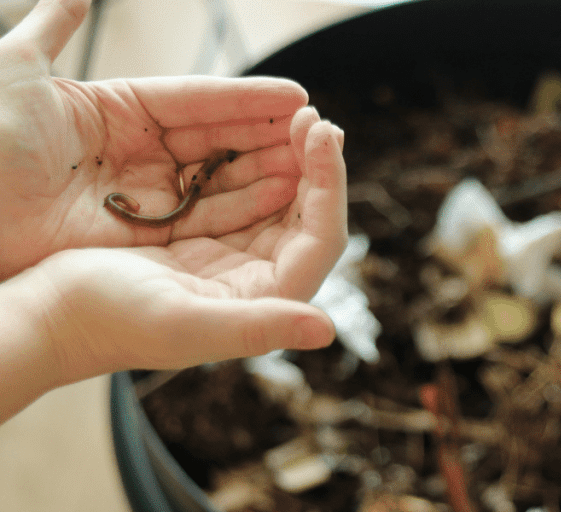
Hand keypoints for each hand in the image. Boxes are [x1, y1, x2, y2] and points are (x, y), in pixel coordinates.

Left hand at [0, 0, 310, 277]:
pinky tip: (282, 197)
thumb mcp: (11, 68)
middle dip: (268, 135)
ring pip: (218, 179)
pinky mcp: (140, 236)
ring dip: (266, 170)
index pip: (195, 100)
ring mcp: (140, 195)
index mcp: (111, 108)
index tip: (297, 96)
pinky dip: (243, 208)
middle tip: (319, 130)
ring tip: (313, 161)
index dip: (246, 98)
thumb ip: (50, 25)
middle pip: (216, 140)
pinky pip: (203, 219)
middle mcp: (133, 151)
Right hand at [6, 108, 344, 381]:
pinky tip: (256, 130)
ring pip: (277, 197)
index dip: (330, 182)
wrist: (48, 313)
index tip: (324, 132)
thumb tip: (327, 329)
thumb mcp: (183, 321)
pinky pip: (241, 189)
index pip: (322, 237)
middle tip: (315, 116)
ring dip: (290, 156)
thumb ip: (257, 327)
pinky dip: (252, 158)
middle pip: (307, 214)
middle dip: (316, 163)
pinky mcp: (202, 234)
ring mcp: (231, 255)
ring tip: (298, 115)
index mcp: (264, 300)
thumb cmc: (109, 320)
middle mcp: (258, 280)